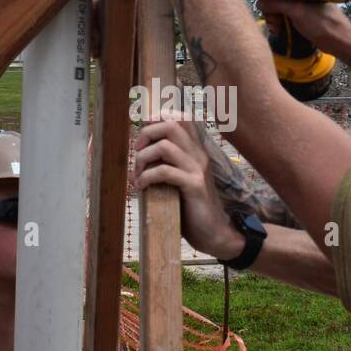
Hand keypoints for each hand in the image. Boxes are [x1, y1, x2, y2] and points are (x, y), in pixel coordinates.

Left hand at [133, 116, 243, 259]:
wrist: (214, 233)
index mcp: (195, 151)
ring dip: (143, 158)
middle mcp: (198, 155)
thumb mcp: (179, 180)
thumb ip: (167, 164)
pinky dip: (146, 177)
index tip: (143, 135)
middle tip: (137, 152)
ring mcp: (197, 169)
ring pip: (164, 146)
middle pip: (171, 124)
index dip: (159, 118)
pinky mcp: (194, 186)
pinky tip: (141, 187)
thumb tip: (141, 154)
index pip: (181, 119)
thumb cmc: (192, 208)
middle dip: (146, 134)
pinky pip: (165, 171)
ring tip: (137, 175)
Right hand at [255, 0, 350, 57]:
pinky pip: (284, 15)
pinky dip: (279, 22)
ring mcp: (301, 4)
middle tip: (272, 21)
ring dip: (273, 17)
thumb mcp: (298, 13)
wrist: (342, 42)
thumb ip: (278, 4)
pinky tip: (279, 31)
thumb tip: (260, 1)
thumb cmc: (324, 25)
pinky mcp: (301, 15)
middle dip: (268, 8)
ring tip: (277, 28)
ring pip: (277, 6)